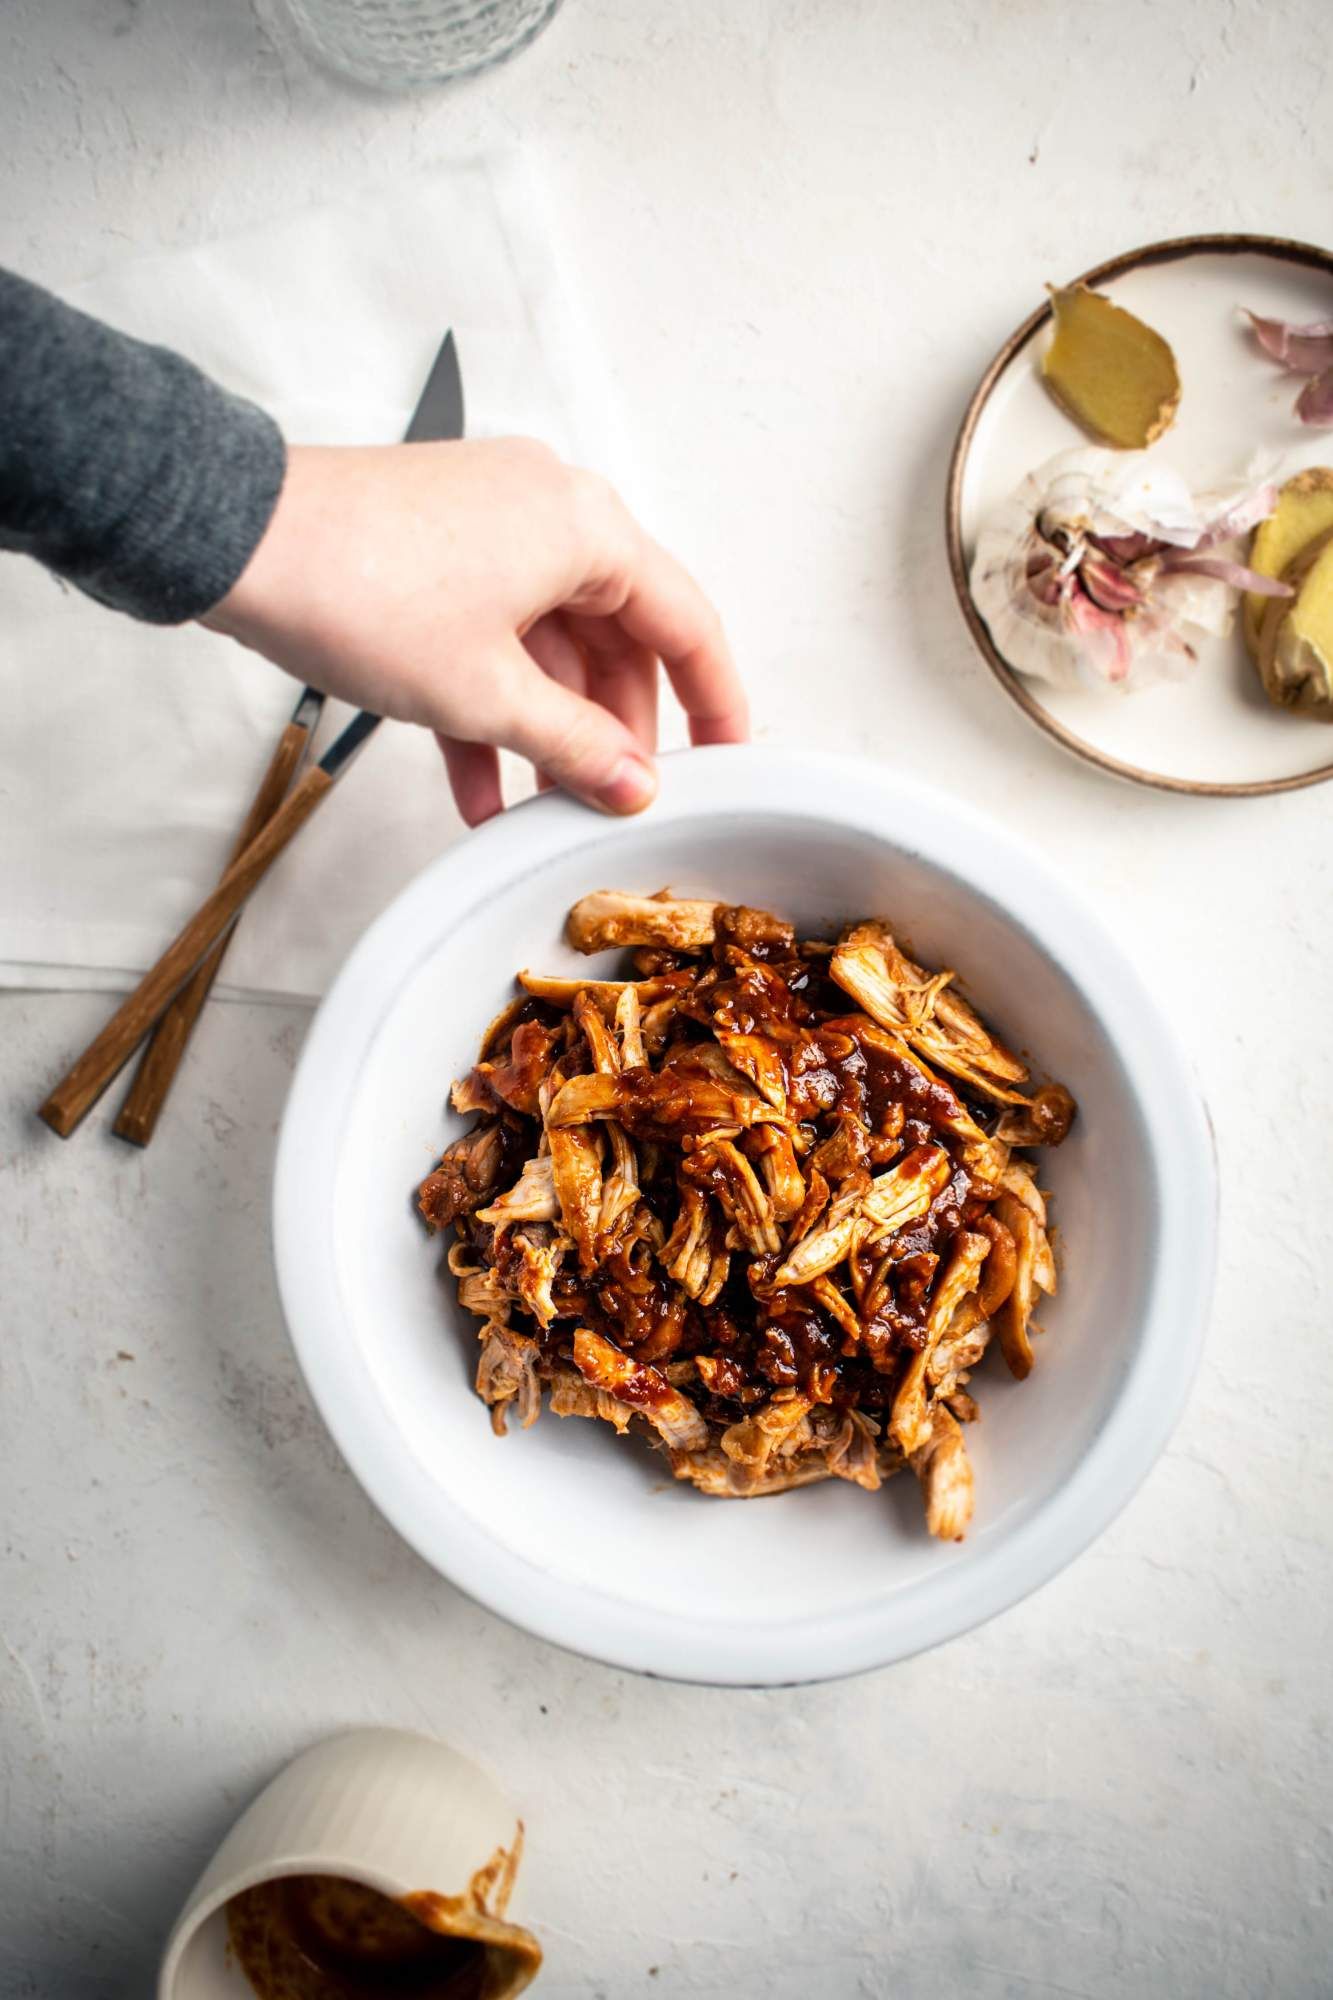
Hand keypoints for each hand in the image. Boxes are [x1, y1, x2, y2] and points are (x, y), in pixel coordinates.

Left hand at [204, 439, 747, 823]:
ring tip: (539, 811)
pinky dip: (491, 707)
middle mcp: (551, 514)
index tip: (730, 758)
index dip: (717, 702)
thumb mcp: (487, 694)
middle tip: (612, 802)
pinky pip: (493, 637)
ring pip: (551, 647)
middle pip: (618, 640)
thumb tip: (632, 782)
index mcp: (588, 528)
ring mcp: (492, 529)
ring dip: (546, 732)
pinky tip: (478, 788)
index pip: (688, 623)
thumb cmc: (359, 587)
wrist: (235, 540)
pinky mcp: (440, 551)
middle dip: (612, 732)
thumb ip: (576, 745)